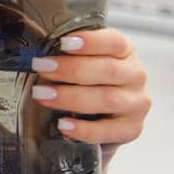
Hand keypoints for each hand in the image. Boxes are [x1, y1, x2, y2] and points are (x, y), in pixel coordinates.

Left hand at [29, 27, 149, 161]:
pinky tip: (63, 124)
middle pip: (108, 70)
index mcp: (125, 51)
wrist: (104, 119)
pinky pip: (106, 131)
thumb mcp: (85, 62)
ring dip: (70, 97)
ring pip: (106, 99)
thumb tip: (37, 53)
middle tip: (42, 68)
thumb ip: (69, 54)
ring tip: (42, 95)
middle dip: (71, 69)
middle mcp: (135, 75)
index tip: (63, 43)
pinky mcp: (131, 129)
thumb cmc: (90, 83)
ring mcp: (136, 103)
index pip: (114, 42)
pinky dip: (83, 129)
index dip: (90, 41)